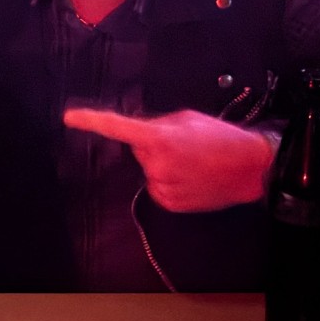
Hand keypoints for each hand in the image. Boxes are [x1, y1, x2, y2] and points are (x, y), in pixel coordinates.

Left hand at [63, 107, 273, 211]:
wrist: (250, 168)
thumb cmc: (221, 137)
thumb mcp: (187, 119)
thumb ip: (158, 124)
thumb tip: (140, 132)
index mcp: (159, 138)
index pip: (117, 127)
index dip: (91, 121)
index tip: (70, 117)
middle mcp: (156, 164)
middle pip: (139, 149)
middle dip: (154, 144)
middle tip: (183, 144)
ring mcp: (162, 186)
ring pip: (149, 169)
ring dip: (163, 163)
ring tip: (193, 161)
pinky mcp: (169, 202)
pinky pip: (158, 185)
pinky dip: (170, 179)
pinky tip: (192, 176)